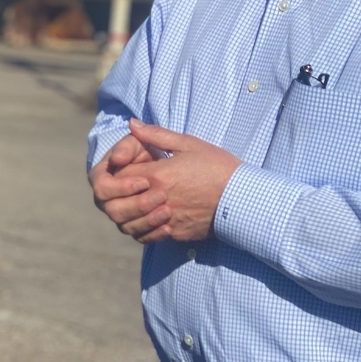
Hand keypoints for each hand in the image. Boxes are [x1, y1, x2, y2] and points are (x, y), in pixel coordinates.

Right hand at [89, 132, 168, 235]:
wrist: (199, 179)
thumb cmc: (176, 155)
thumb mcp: (168, 142)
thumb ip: (149, 136)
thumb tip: (128, 133)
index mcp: (111, 172)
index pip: (101, 184)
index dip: (120, 185)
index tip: (145, 181)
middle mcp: (113, 195)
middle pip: (111, 208)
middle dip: (135, 204)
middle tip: (162, 196)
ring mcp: (125, 213)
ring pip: (124, 225)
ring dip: (145, 220)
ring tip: (169, 212)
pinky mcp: (140, 227)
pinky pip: (140, 236)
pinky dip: (153, 234)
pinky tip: (169, 227)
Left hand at [112, 119, 241, 243]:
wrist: (244, 197)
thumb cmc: (218, 166)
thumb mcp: (188, 144)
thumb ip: (156, 135)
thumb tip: (132, 124)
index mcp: (157, 175)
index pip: (118, 177)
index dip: (116, 173)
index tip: (124, 168)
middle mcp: (157, 200)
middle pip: (118, 205)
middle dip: (116, 197)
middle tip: (124, 190)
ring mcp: (166, 220)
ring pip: (129, 226)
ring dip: (127, 216)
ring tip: (136, 205)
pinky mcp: (177, 234)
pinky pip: (149, 237)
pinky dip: (144, 230)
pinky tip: (150, 219)